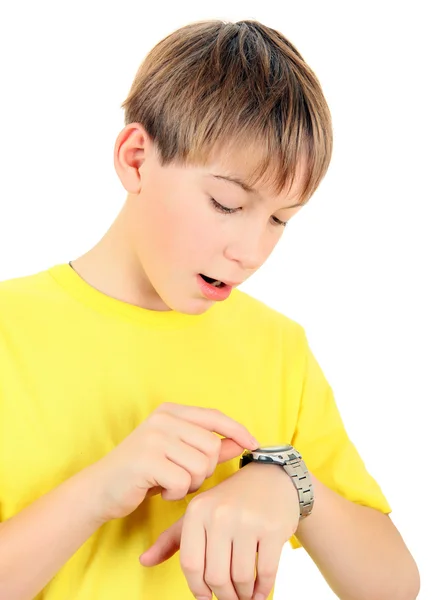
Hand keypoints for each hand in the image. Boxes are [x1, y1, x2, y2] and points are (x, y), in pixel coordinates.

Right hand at [92, 402, 258, 522]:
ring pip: (200, 466)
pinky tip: (160, 490)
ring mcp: (154, 437)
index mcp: (171, 411)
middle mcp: (163, 418)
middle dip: (205, 470)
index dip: (237, 430)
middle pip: (211, 446)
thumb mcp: (177, 454)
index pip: (214, 416)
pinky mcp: (147, 460)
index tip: (254, 443)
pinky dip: (176, 493)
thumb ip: (208, 447)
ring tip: (171, 482)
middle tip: (184, 476)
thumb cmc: (143, 472)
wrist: (100, 489)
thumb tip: (240, 443)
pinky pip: (183, 481)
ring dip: (191, 483)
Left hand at [140, 462, 299, 599]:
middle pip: (216, 575)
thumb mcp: (199, 513)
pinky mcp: (272, 528)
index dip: (198, 589)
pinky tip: (259, 591)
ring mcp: (247, 520)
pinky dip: (262, 589)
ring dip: (243, 596)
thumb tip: (144, 562)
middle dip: (223, 596)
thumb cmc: (230, 500)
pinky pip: (265, 572)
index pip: (191, 564)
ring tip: (244, 596)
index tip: (206, 598)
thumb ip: (172, 539)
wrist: (270, 477)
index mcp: (197, 511)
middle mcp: (220, 514)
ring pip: (240, 577)